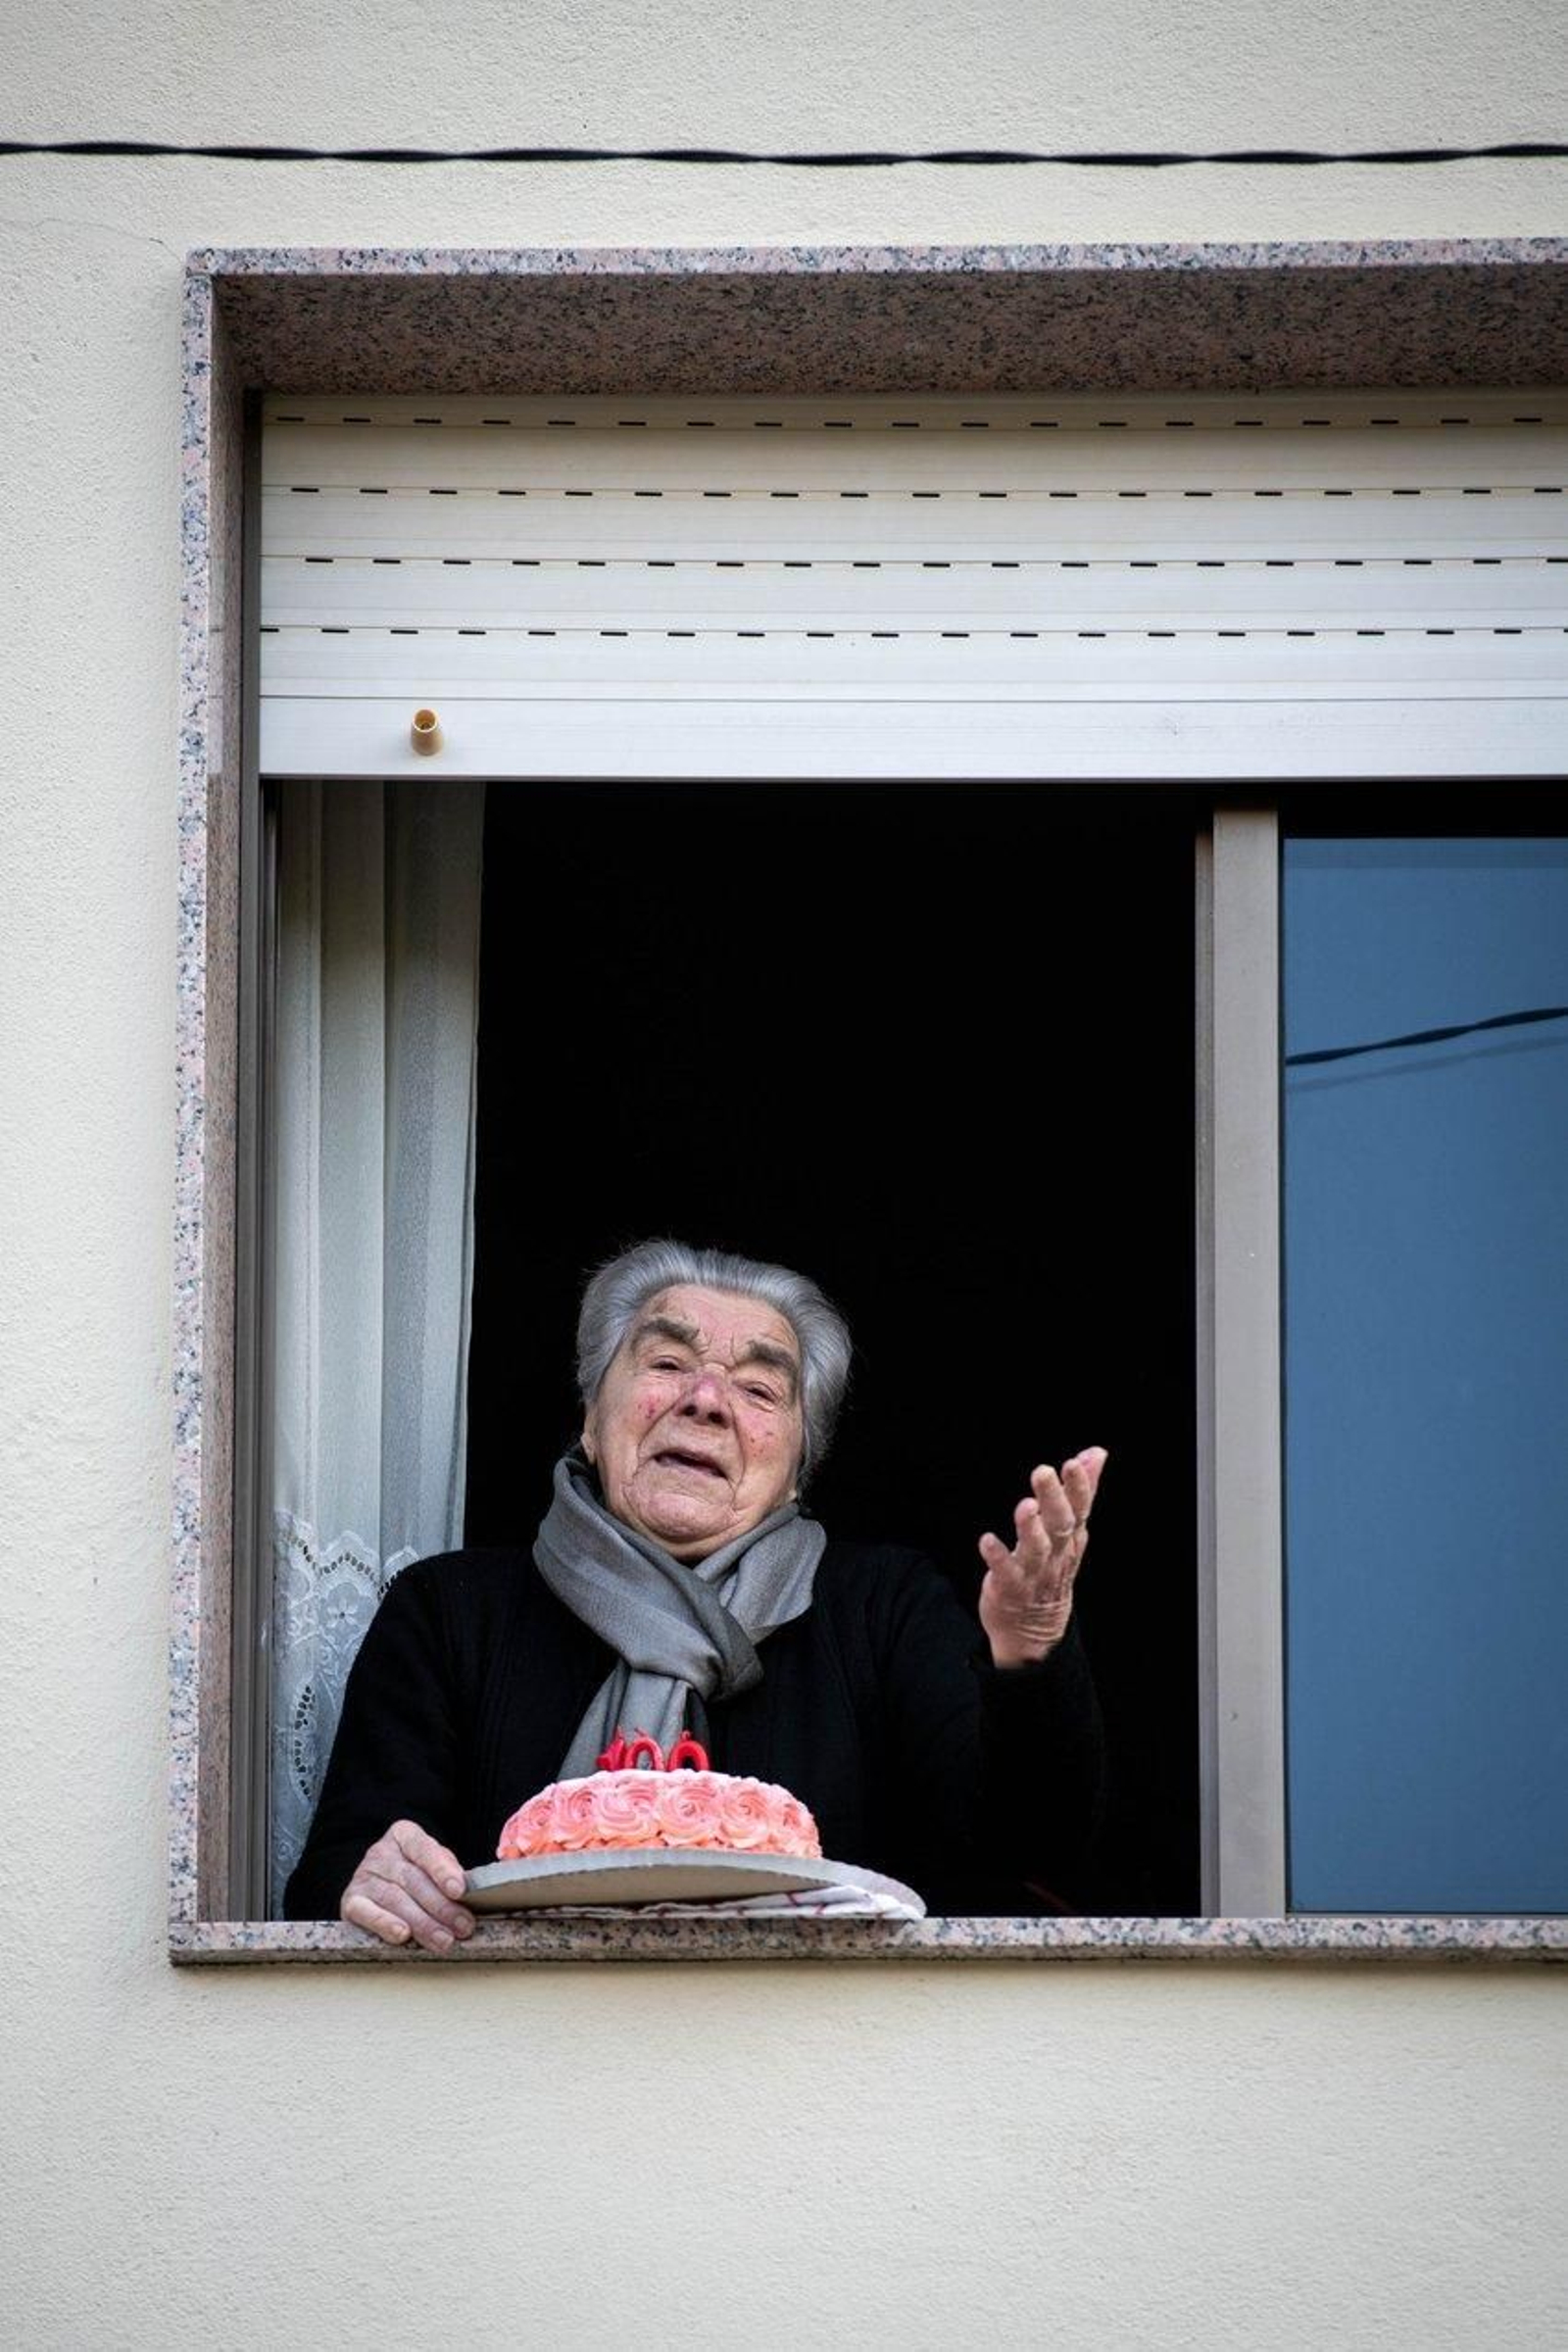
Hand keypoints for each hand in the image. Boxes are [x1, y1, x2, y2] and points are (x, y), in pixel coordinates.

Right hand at [341, 1819, 476, 1952]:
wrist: (377, 1884)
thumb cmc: (416, 1875)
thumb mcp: (434, 1865)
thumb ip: (450, 1873)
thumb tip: (473, 1891)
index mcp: (404, 1835)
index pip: (424, 1849)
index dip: (442, 1870)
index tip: (459, 1890)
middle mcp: (380, 1852)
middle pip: (412, 1879)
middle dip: (441, 1906)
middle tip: (462, 1926)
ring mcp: (363, 1876)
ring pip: (395, 1899)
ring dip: (422, 1923)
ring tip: (444, 1940)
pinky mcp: (350, 1901)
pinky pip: (366, 1912)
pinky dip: (385, 1924)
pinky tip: (402, 1935)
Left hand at [978, 1448, 1107, 1668]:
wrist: (1035, 1627)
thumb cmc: (1053, 1566)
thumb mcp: (1071, 1530)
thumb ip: (1082, 1491)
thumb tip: (1097, 1452)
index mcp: (1071, 1536)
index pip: (1079, 1508)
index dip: (1079, 1487)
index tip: (1073, 1462)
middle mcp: (1056, 1554)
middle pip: (1059, 1525)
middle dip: (1053, 1498)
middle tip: (1043, 1471)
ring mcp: (1034, 1573)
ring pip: (1036, 1550)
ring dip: (1030, 1528)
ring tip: (1025, 1505)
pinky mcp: (1009, 1588)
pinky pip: (1005, 1573)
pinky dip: (998, 1558)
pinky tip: (987, 1540)